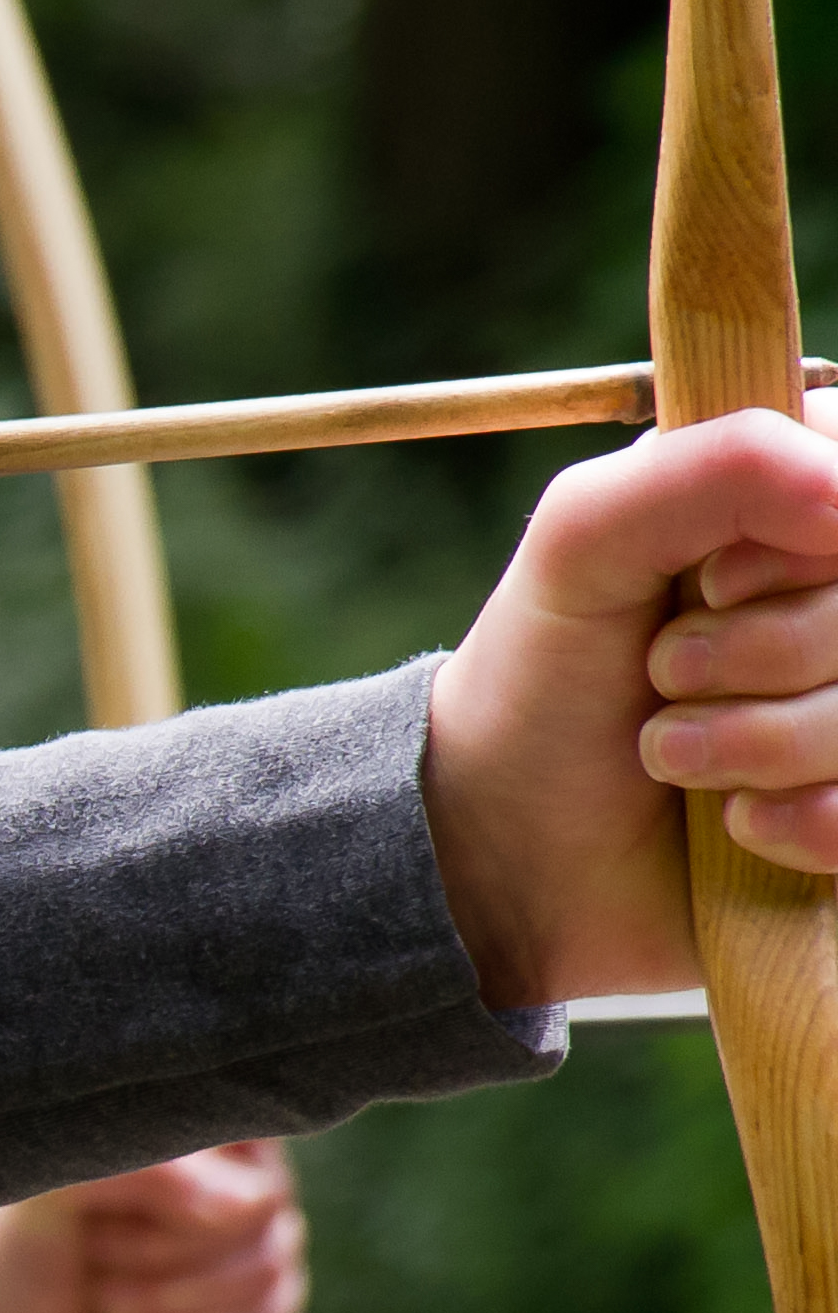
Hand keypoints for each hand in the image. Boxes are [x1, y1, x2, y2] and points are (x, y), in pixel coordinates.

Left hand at [0, 1141, 304, 1312]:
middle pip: (258, 1210)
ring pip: (265, 1269)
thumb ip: (142, 1171)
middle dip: (158, 1246)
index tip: (126, 1204)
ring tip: (105, 1295)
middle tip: (92, 1250)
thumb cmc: (32, 1241)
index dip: (189, 1179)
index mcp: (201, 1131)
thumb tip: (242, 1202)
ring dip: (169, 1296)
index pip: (250, 1128)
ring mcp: (259, 1245)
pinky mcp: (256, 1310)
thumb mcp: (59, 1194)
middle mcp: (244, 1179)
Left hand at [423, 397, 837, 1006]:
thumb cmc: (544, 677)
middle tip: (665, 671)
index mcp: (804, 506)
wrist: (504, 842)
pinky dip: (800, 822)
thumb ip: (708, 470)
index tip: (714, 580)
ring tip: (670, 750)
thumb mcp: (582, 542)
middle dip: (764, 652)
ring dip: (760, 743)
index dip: (809, 541)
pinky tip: (733, 820)